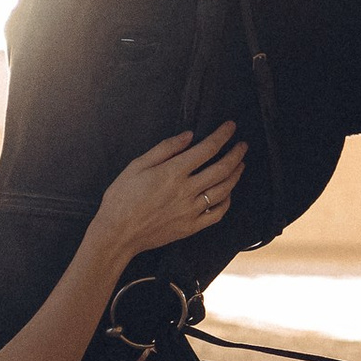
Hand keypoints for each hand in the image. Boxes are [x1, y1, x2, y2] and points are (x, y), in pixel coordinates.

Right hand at [93, 121, 246, 262]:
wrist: (117, 234)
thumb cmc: (121, 198)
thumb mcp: (137, 166)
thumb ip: (165, 148)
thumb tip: (189, 135)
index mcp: (173, 172)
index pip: (207, 149)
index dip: (222, 135)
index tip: (231, 127)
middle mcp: (186, 191)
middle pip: (222, 168)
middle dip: (236, 154)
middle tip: (243, 145)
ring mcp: (191, 211)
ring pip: (223, 190)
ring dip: (236, 175)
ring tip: (240, 164)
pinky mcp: (191, 227)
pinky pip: (217, 214)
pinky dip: (227, 201)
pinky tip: (228, 193)